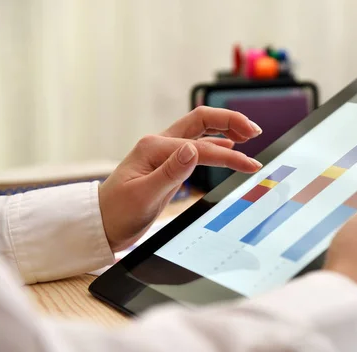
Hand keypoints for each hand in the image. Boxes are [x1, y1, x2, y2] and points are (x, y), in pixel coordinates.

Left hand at [99, 106, 263, 251]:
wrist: (101, 224)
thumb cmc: (118, 212)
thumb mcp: (144, 195)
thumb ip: (171, 172)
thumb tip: (193, 149)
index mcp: (154, 148)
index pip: (201, 148)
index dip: (229, 158)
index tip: (251, 166)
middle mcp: (160, 145)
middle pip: (201, 121)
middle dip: (230, 121)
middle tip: (254, 130)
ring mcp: (164, 153)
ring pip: (200, 131)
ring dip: (225, 129)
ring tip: (248, 134)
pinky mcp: (168, 165)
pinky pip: (197, 147)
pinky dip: (216, 144)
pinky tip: (229, 148)